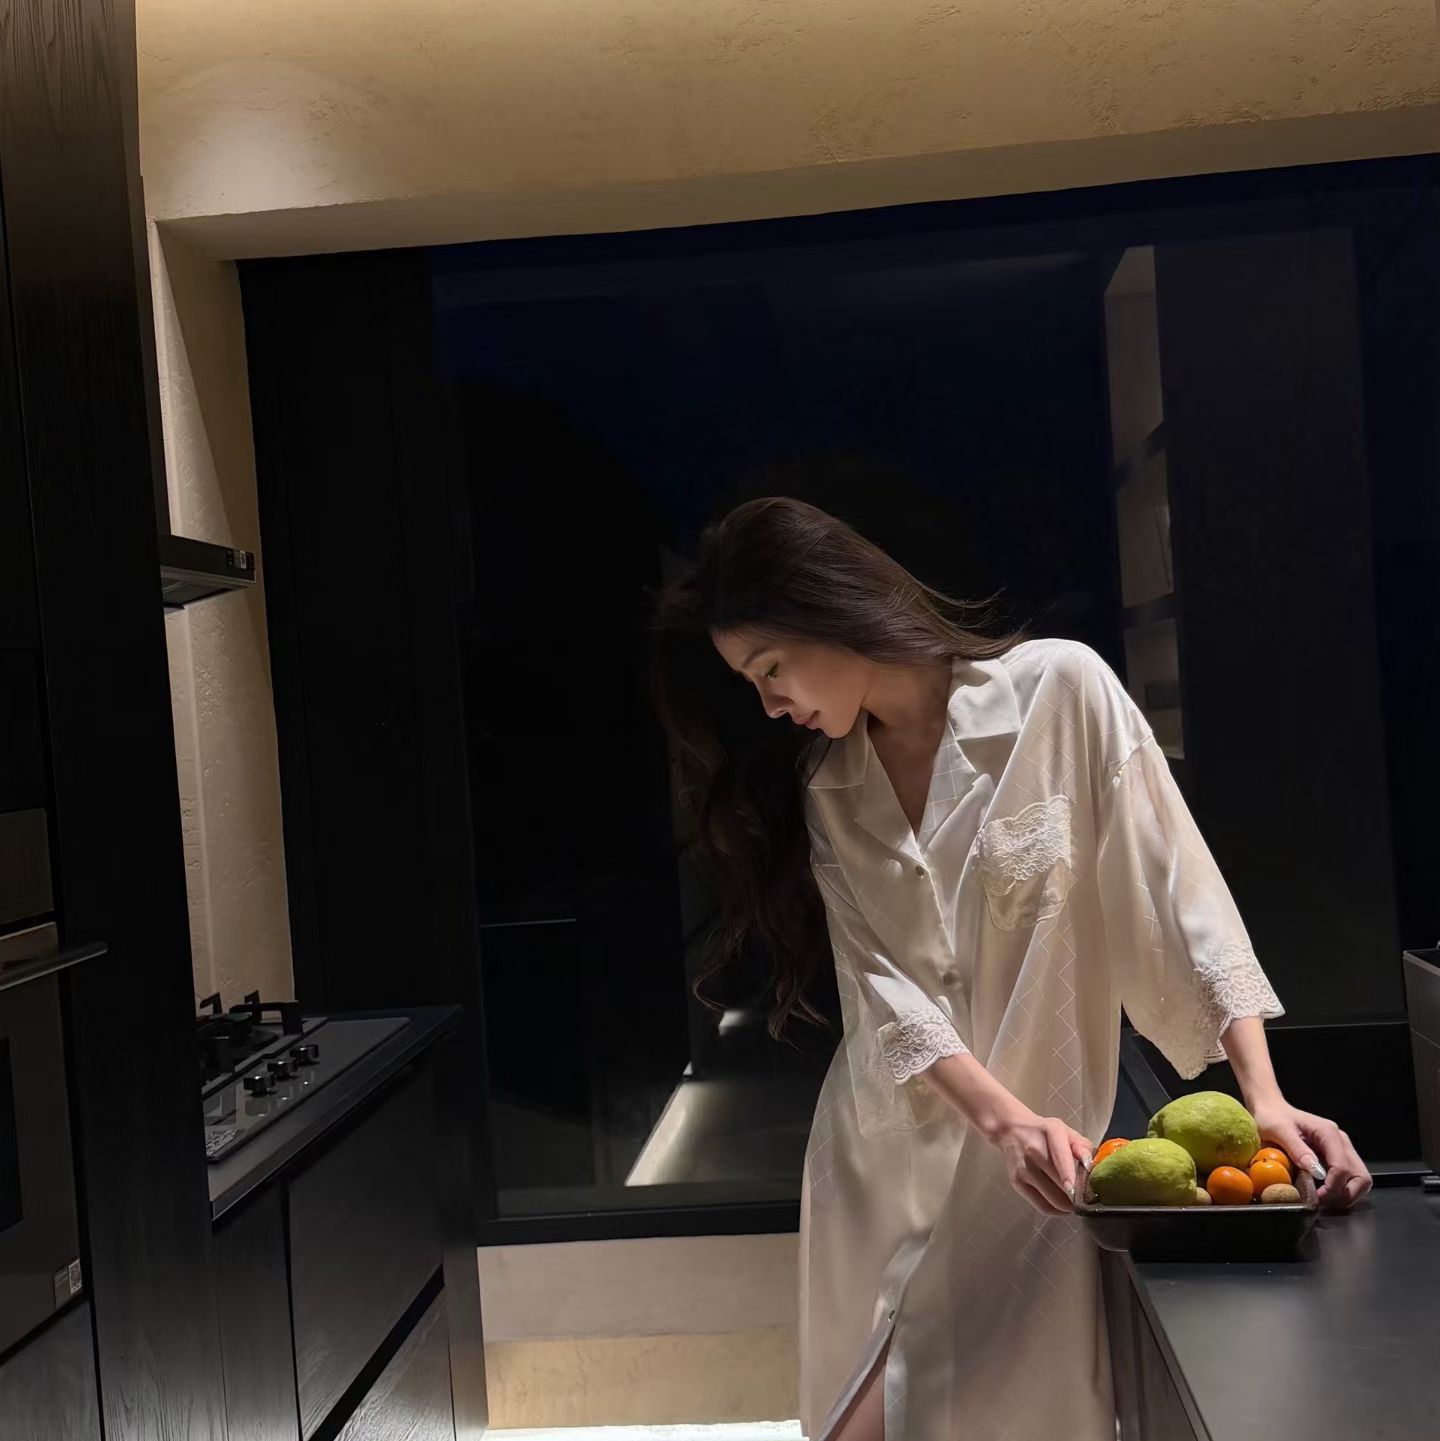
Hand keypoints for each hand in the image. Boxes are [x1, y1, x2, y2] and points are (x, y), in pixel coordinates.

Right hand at [985, 1102, 1092, 1216]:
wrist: (1011, 1130)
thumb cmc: (1043, 1132)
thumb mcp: (1065, 1131)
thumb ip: (1082, 1145)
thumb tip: (1089, 1164)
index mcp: (1050, 1133)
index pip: (1060, 1159)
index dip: (1070, 1178)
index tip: (1078, 1193)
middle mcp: (1034, 1151)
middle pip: (1059, 1184)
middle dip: (1077, 1195)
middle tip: (1087, 1198)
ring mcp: (1023, 1169)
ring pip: (1052, 1199)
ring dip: (1068, 1205)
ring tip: (1075, 1201)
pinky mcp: (1016, 1183)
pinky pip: (1041, 1206)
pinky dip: (1056, 1211)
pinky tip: (1062, 1206)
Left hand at [1249, 1099, 1371, 1211]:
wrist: (1271, 1109)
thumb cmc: (1272, 1117)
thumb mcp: (1278, 1131)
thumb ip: (1297, 1150)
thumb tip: (1317, 1172)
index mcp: (1328, 1133)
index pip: (1342, 1167)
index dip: (1333, 1187)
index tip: (1317, 1198)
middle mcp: (1340, 1141)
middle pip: (1361, 1176)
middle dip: (1346, 1194)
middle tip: (1324, 1202)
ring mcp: (1341, 1149)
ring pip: (1359, 1179)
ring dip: (1346, 1194)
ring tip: (1324, 1199)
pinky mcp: (1336, 1156)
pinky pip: (1349, 1177)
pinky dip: (1341, 1189)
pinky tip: (1323, 1192)